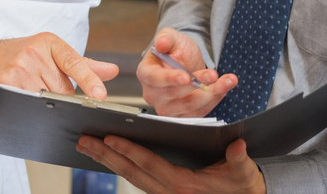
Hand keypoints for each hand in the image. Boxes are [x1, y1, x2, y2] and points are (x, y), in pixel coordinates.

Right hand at [0, 32, 118, 99]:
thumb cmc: (24, 55)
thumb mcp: (53, 52)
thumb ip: (84, 65)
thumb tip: (112, 71)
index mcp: (48, 42)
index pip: (74, 62)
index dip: (89, 79)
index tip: (100, 95)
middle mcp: (33, 53)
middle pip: (62, 91)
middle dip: (60, 96)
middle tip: (45, 86)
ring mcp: (18, 69)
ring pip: (47, 102)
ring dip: (45, 105)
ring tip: (32, 90)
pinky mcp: (4, 84)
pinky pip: (28, 105)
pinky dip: (30, 108)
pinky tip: (24, 101)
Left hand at [76, 135, 264, 193]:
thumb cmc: (242, 186)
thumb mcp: (243, 173)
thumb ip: (239, 160)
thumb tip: (238, 146)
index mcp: (184, 185)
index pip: (150, 165)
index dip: (129, 151)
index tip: (109, 138)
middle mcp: (169, 192)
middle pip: (131, 172)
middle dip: (106, 156)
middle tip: (83, 141)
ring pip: (130, 177)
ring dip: (108, 161)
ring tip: (86, 147)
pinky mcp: (164, 192)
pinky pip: (137, 179)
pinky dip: (120, 167)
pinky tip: (109, 157)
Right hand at [138, 28, 236, 116]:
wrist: (185, 63)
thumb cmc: (174, 51)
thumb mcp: (172, 38)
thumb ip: (165, 37)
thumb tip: (160, 43)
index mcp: (146, 73)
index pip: (155, 79)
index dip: (170, 79)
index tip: (187, 76)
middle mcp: (153, 94)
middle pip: (175, 94)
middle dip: (197, 84)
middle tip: (213, 74)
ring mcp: (167, 108)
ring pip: (190, 106)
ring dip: (211, 93)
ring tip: (227, 80)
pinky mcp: (182, 116)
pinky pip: (200, 112)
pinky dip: (214, 100)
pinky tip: (223, 87)